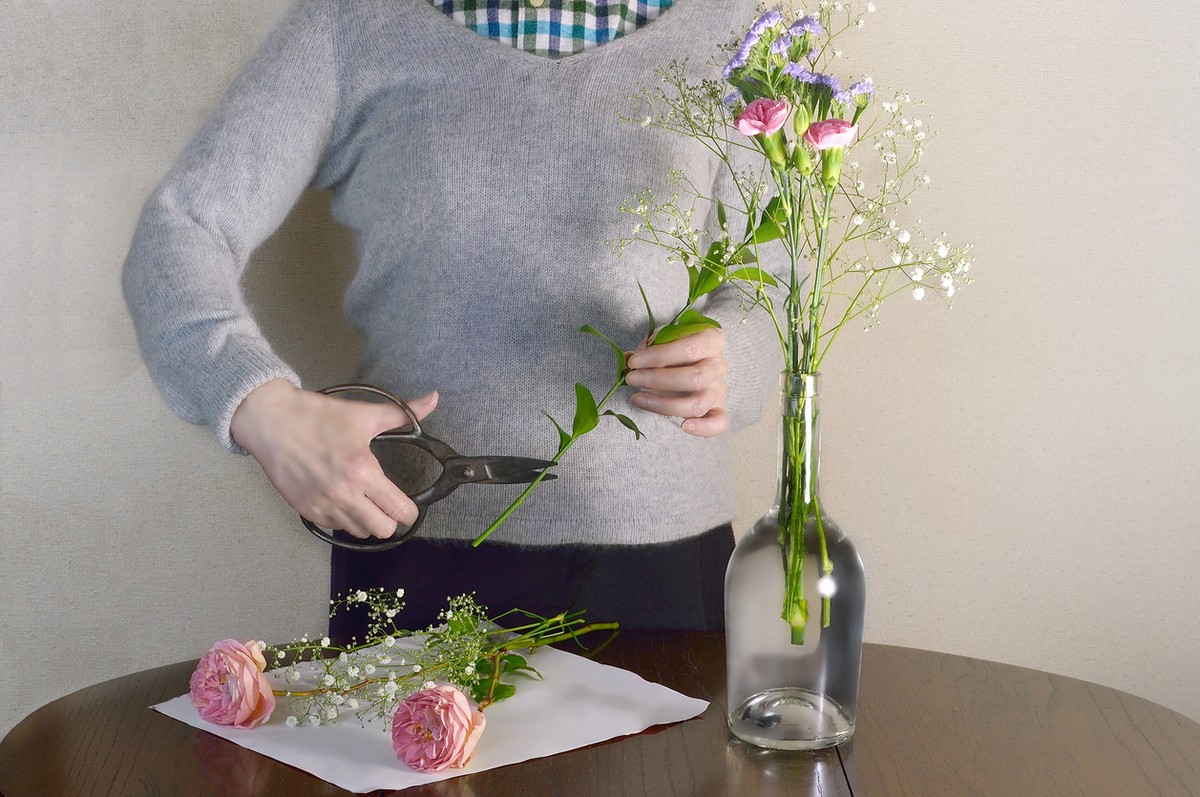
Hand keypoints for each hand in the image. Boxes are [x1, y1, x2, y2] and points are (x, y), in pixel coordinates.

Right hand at [229, 379, 438, 538]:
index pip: (399, 510)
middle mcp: (344, 493)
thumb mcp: (364, 413)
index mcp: (362, 470)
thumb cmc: (318, 416)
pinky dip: (343, 519)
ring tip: (365, 502)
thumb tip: (434, 399)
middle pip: (382, 530)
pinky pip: (334, 527)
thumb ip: (403, 413)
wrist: (271, 421)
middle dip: (390, 519)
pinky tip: (343, 500)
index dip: (410, 511)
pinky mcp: (305, 509)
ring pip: (358, 531)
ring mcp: (323, 504)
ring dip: (367, 521)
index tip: (409, 505)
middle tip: (387, 504)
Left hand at [625, 327, 729, 437]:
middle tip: (632, 379)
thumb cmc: (673, 349)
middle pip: (694, 378)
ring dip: (664, 404)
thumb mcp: (661, 341)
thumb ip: (648, 349)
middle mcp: (718, 365)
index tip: (634, 362)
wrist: (690, 360)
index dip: (659, 356)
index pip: (689, 349)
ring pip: (698, 403)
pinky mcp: (718, 408)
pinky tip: (684, 426)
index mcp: (711, 340)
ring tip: (638, 398)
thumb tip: (630, 361)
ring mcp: (719, 388)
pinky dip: (704, 428)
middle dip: (657, 380)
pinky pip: (720, 423)